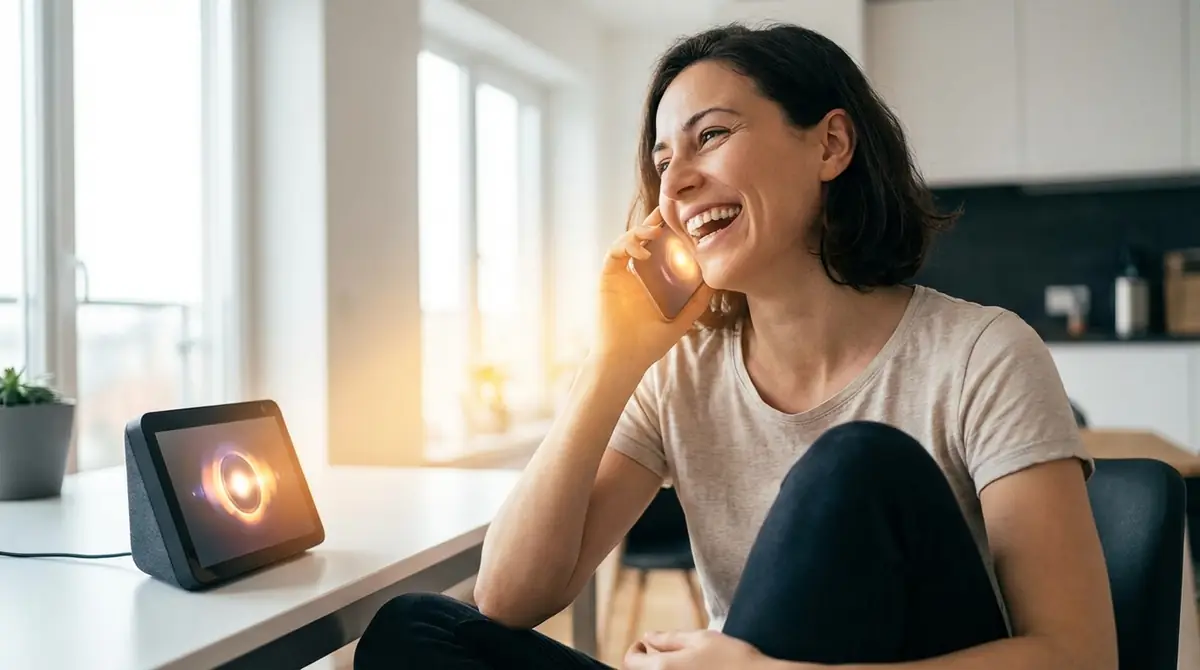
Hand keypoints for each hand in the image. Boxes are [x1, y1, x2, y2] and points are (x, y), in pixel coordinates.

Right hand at [594, 208, 713, 375]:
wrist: (625, 360)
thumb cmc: (649, 346)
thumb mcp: (680, 321)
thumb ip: (696, 303)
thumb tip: (715, 283)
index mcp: (647, 283)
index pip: (656, 251)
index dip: (666, 233)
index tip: (680, 220)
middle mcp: (631, 276)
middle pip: (640, 240)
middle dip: (651, 223)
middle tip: (666, 210)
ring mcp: (617, 276)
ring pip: (625, 242)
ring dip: (638, 232)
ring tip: (655, 232)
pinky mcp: (606, 279)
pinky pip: (614, 253)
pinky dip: (626, 246)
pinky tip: (643, 251)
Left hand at [621, 629, 791, 669]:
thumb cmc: (732, 658)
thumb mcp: (701, 639)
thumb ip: (669, 638)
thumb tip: (648, 637)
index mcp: (662, 668)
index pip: (630, 661)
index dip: (636, 649)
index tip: (648, 644)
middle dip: (647, 661)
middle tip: (664, 652)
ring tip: (682, 664)